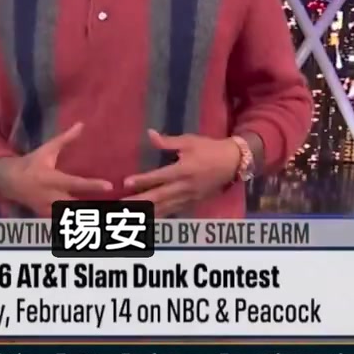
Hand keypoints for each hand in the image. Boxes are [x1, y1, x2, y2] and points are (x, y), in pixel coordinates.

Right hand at [0, 122, 112, 216]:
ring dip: (87, 219)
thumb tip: (81, 125)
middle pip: (76, 207)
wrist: (9, 181)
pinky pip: (63, 222)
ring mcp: (48, 210)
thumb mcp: (47, 150)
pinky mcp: (47, 217)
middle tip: (113, 210)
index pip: (75, 184)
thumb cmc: (31, 163)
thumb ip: (65, 139)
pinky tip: (92, 226)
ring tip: (106, 219)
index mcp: (52, 179)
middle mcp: (51, 197)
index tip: (109, 186)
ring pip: (70, 218)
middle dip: (93, 210)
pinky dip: (76, 224)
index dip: (93, 185)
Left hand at [122, 130, 240, 216]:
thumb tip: (149, 134)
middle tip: (120, 205)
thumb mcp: (189, 141)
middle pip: (159, 197)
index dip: (142, 180)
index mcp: (183, 170)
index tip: (126, 183)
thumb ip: (168, 141)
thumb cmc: (210, 149)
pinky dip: (159, 216)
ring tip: (129, 214)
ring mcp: (189, 197)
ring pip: (165, 207)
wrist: (233, 163)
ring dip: (146, 212)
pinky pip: (173, 211)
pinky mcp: (192, 203)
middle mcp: (185, 187)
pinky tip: (147, 219)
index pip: (159, 177)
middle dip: (139, 202)